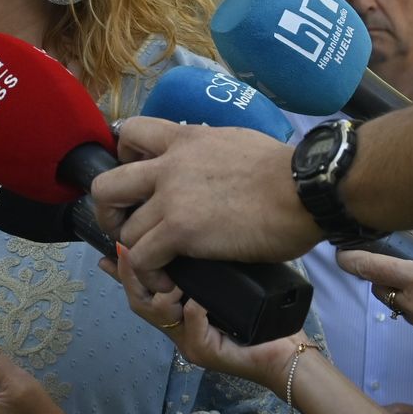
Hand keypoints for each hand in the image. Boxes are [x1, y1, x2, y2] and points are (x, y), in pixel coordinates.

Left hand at [91, 118, 317, 293]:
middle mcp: (168, 166)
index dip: (123, 158)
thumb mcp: (234, 142)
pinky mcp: (180, 230)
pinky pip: (142, 257)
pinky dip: (151, 273)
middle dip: (109, 212)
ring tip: (158, 262)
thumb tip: (204, 167)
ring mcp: (171, 198)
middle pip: (105, 186)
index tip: (139, 181)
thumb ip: (207, 153)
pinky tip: (169, 280)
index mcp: (184, 139)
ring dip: (137, 250)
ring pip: (124, 230)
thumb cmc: (285, 171)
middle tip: (129, 227)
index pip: (129, 133)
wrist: (307, 189)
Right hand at [109, 250, 299, 394]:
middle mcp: (178, 329)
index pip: (140, 289)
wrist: (285, 354)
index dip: (122, 270)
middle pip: (138, 302)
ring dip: (162, 293)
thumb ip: (205, 269)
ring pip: (156, 315)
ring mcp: (189, 342)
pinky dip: (193, 313)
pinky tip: (197, 302)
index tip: (109, 249)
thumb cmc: (261, 318)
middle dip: (131, 275)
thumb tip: (187, 237)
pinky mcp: (208, 354)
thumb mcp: (227, 286)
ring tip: (176, 283)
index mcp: (179, 313)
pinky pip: (192, 331)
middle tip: (130, 252)